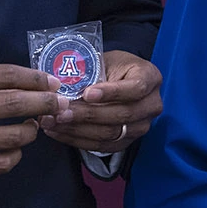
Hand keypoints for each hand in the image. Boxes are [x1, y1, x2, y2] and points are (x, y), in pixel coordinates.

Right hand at [0, 64, 60, 185]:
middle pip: (12, 105)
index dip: (35, 79)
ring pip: (10, 139)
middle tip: (59, 104)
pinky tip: (14, 148)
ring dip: (30, 131)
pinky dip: (14, 155)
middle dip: (44, 103)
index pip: (4, 76)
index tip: (53, 83)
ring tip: (32, 126)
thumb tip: (31, 86)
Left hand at [38, 51, 161, 153]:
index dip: (111, 92)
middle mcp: (151, 105)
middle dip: (88, 114)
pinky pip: (102, 146)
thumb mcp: (108, 61)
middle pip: (122, 114)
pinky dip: (78, 140)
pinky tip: (59, 132)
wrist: (120, 81)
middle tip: (61, 111)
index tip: (87, 93)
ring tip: (54, 121)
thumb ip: (93, 72)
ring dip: (79, 129)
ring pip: (111, 133)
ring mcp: (141, 126)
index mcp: (150, 78)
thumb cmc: (113, 68)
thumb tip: (63, 85)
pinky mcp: (127, 141)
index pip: (135, 88)